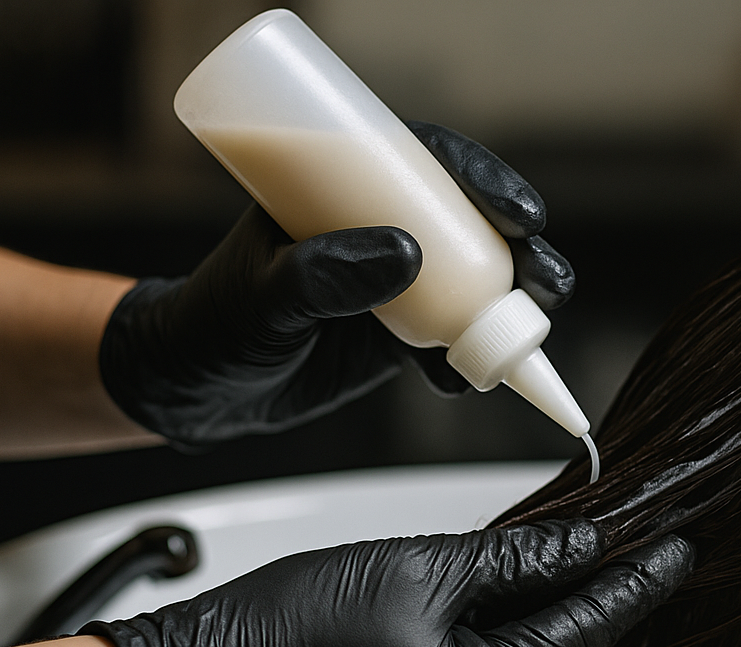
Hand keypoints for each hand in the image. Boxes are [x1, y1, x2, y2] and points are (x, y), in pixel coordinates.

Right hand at [79, 521, 692, 646]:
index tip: (684, 547)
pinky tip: (524, 582)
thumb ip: (518, 559)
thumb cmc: (303, 622)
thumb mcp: (425, 569)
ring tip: (593, 545)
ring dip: (554, 603)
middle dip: (602, 588)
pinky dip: (510, 625)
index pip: (589, 630)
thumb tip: (587, 545)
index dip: (640, 583)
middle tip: (646, 532)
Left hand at [97, 122, 573, 445]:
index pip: (429, 163)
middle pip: (475, 224)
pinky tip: (462, 384)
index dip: (483, 179)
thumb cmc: (214, 324)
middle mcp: (383, 230)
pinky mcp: (405, 338)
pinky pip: (461, 345)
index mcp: (347, 189)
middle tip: (544, 279)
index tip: (518, 212)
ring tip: (527, 336)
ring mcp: (400, 286)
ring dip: (519, 307)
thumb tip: (406, 253)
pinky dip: (477, 364)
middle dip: (524, 250)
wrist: (196, 389)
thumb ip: (323, 273)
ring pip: (481, 285)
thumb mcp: (262, 294)